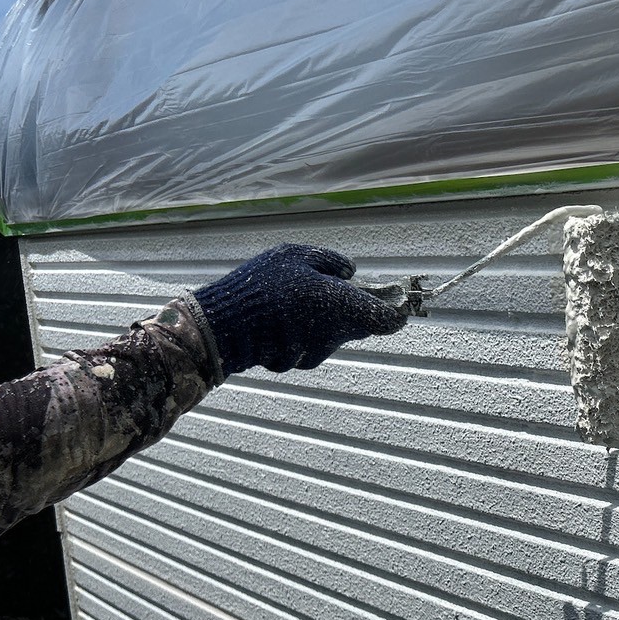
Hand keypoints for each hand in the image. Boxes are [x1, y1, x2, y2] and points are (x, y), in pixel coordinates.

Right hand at [192, 244, 406, 375]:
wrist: (223, 324)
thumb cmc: (262, 283)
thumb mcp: (297, 255)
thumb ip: (331, 262)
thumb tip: (350, 274)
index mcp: (342, 305)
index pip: (386, 320)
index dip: (395, 312)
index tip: (395, 304)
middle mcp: (335, 335)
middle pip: (360, 326)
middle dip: (353, 309)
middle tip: (331, 288)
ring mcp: (316, 352)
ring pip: (333, 335)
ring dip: (324, 320)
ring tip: (294, 300)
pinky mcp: (296, 363)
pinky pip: (310, 345)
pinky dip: (303, 333)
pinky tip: (280, 319)